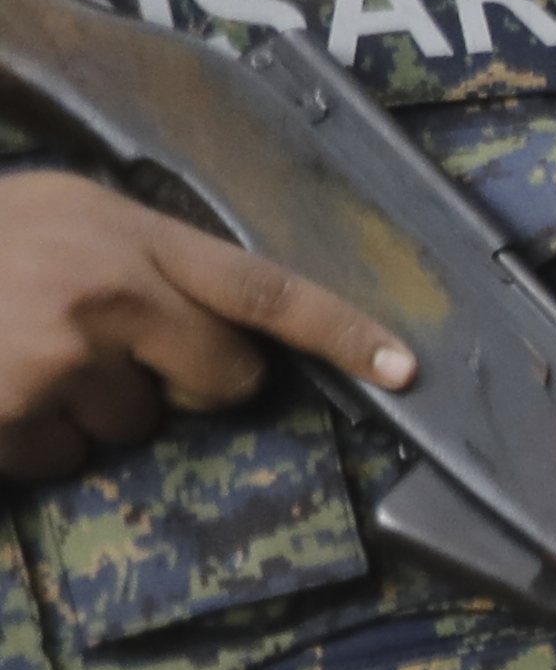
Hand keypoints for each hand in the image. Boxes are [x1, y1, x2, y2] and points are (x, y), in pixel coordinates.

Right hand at [0, 168, 412, 481]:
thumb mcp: (53, 211)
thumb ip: (139, 253)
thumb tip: (206, 306)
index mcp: (123, 232)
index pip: (262, 288)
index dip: (338, 331)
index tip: (401, 368)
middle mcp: (108, 294)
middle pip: (226, 375)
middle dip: (184, 380)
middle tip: (100, 345)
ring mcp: (63, 360)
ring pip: (139, 425)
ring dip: (92, 411)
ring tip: (20, 356)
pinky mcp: (14, 417)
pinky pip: (66, 458)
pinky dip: (31, 441)